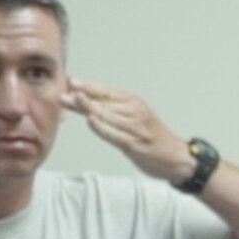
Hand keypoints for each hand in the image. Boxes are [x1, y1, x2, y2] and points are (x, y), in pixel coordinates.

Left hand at [60, 77, 197, 182]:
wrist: (177, 158)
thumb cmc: (152, 138)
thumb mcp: (134, 118)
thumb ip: (110, 110)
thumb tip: (84, 100)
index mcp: (134, 102)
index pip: (106, 91)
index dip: (87, 86)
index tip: (69, 80)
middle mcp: (135, 112)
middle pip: (103, 102)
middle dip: (80, 97)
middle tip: (61, 92)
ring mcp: (136, 128)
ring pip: (107, 115)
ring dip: (86, 107)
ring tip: (69, 100)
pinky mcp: (136, 144)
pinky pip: (115, 134)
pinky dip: (102, 127)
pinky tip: (90, 121)